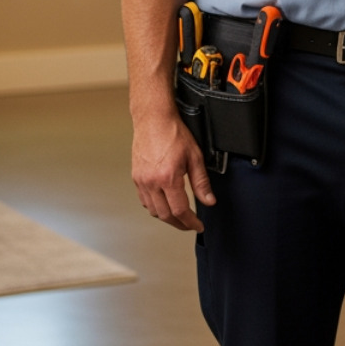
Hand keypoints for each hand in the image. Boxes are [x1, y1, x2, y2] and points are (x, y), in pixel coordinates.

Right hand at [131, 107, 214, 231]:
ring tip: (179, 216)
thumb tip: (208, 200)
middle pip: (165, 215)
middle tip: (190, 225)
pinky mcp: (136, 178)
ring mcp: (141, 181)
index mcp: (168, 178)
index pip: (180, 210)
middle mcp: (152, 182)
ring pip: (153, 210)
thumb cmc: (174, 133)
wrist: (153, 120)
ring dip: (167, 217)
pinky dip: (155, 207)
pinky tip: (164, 204)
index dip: (190, 222)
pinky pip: (144, 200)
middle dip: (179, 224)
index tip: (198, 226)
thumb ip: (201, 182)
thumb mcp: (195, 157)